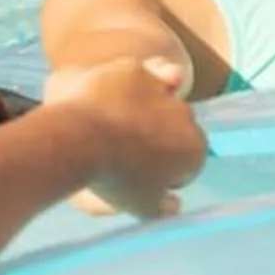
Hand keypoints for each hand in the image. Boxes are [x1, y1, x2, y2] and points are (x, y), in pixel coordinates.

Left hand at [47, 56, 207, 218]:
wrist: (79, 141)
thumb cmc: (113, 180)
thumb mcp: (142, 207)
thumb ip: (163, 207)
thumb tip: (174, 204)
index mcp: (194, 149)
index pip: (189, 161)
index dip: (168, 171)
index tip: (143, 178)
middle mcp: (185, 114)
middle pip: (176, 125)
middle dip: (158, 134)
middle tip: (125, 150)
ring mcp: (160, 87)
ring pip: (161, 91)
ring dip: (148, 102)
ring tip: (121, 116)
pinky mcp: (132, 68)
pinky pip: (135, 72)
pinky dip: (124, 82)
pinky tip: (107, 94)